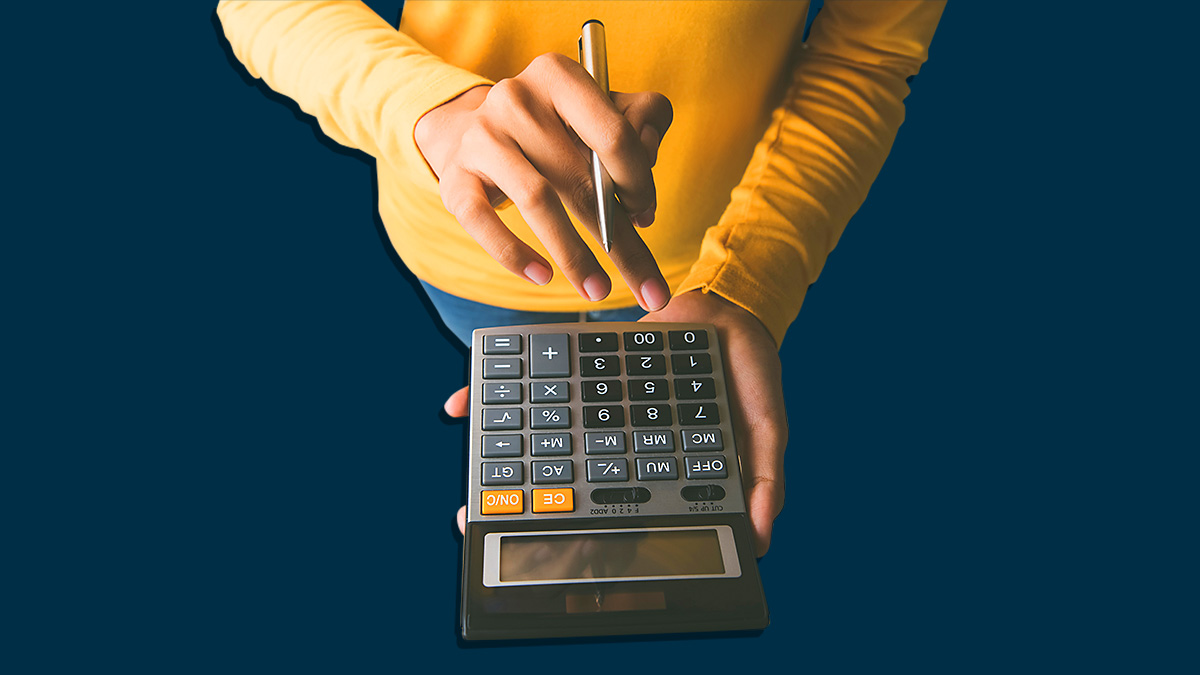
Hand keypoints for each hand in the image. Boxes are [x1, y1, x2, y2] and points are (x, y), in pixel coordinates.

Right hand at [414, 52, 673, 310]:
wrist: (473, 130)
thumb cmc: (552, 129)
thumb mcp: (599, 111)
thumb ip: (642, 123)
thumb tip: (646, 180)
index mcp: (558, 77)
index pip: (613, 134)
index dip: (639, 182)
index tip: (646, 215)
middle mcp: (515, 99)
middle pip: (581, 178)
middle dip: (620, 240)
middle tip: (646, 287)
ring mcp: (481, 138)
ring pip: (536, 200)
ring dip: (573, 254)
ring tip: (597, 289)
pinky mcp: (455, 178)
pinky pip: (482, 221)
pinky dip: (513, 253)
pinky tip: (542, 276)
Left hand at [442, 291, 786, 554]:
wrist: (730, 307)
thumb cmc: (750, 375)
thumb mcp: (768, 427)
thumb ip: (767, 480)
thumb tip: (761, 539)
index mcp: (659, 465)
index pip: (617, 512)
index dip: (581, 537)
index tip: (543, 557)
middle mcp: (622, 443)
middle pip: (565, 484)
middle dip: (521, 508)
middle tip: (474, 524)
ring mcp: (600, 411)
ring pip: (543, 442)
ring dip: (501, 460)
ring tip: (463, 487)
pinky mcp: (581, 374)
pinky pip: (540, 389)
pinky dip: (504, 398)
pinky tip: (460, 406)